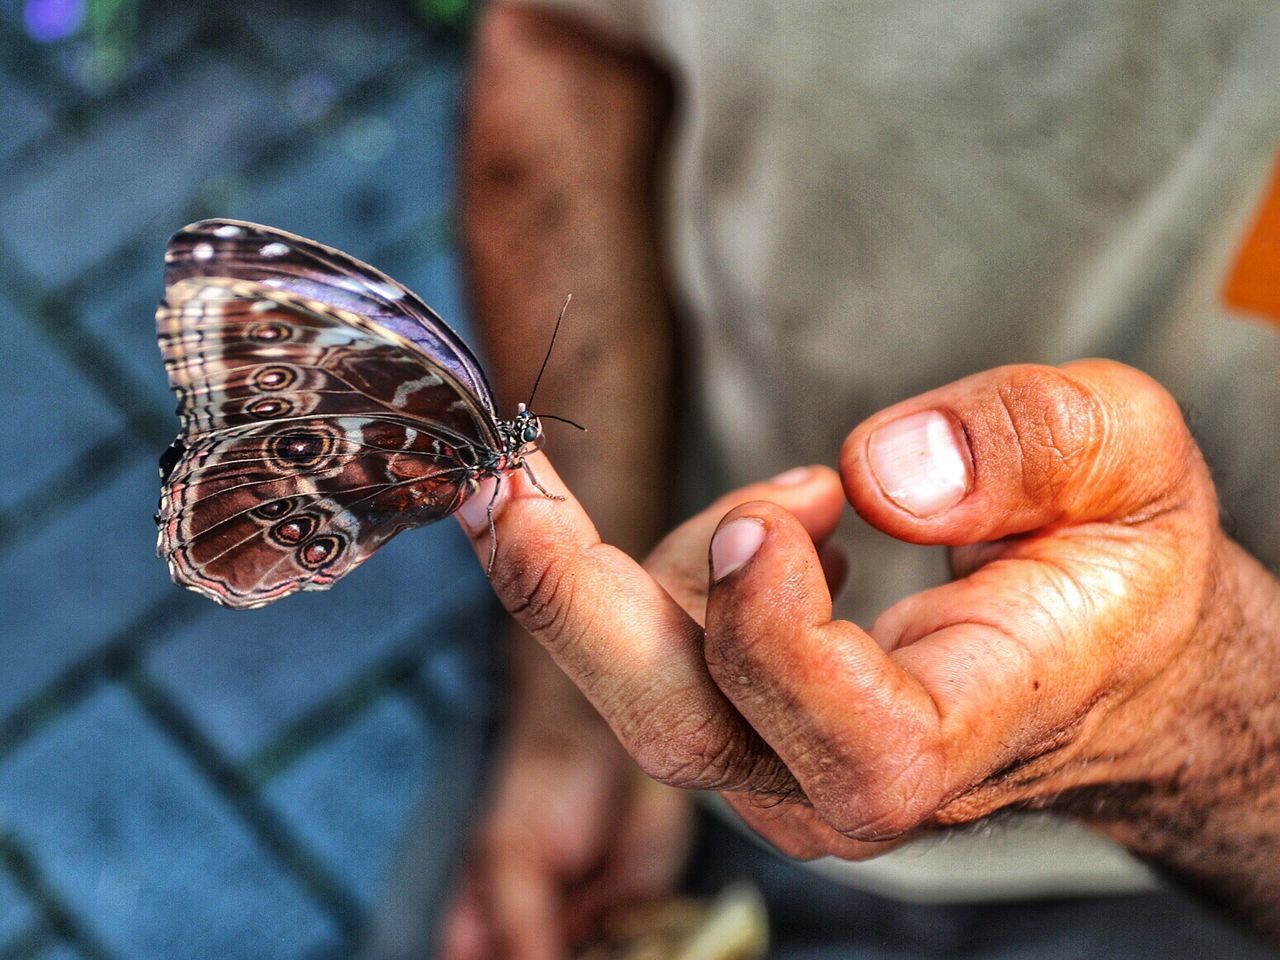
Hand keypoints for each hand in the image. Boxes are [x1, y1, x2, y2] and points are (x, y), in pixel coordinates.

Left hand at [455, 360, 1279, 933]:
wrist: (1111, 658)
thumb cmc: (1120, 567)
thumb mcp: (1127, 459)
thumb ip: (1029, 447)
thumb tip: (883, 467)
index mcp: (968, 733)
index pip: (851, 739)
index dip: (780, 636)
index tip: (769, 515)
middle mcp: (849, 779)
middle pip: (679, 727)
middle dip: (570, 599)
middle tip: (501, 483)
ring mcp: (781, 765)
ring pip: (651, 671)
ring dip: (674, 553)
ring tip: (802, 500)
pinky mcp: (741, 731)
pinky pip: (657, 648)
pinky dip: (682, 564)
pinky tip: (777, 531)